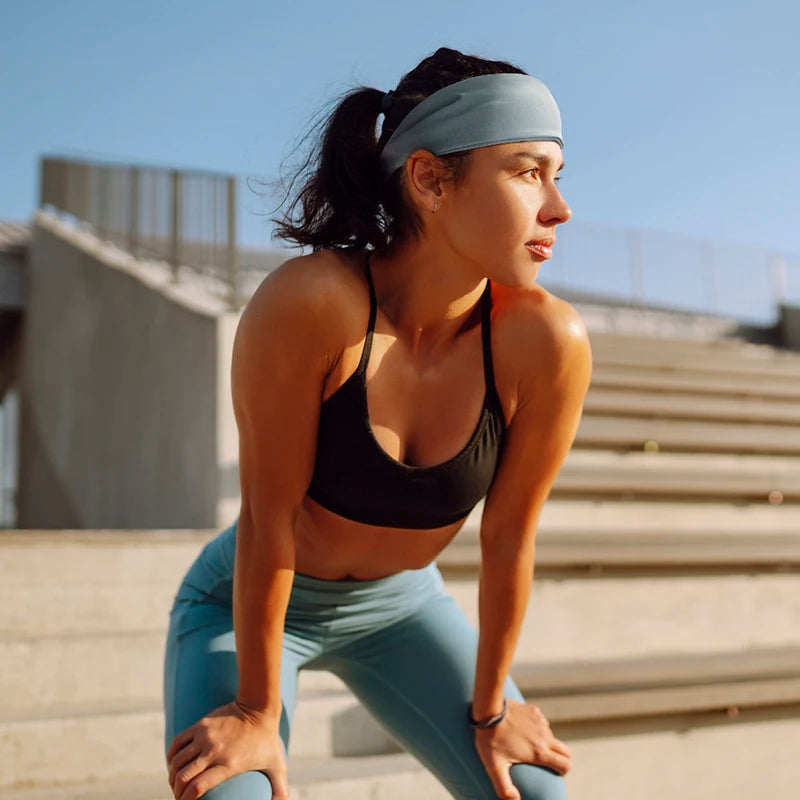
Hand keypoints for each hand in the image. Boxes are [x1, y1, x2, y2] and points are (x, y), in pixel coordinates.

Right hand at [166, 701, 287, 799]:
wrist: (259, 706)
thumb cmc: (268, 739)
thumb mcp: (278, 765)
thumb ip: (281, 789)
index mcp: (229, 764)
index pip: (198, 787)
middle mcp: (214, 751)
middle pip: (183, 777)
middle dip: (176, 792)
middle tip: (180, 797)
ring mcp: (206, 736)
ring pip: (177, 761)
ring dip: (172, 776)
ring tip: (176, 784)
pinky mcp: (201, 725)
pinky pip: (177, 742)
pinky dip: (171, 756)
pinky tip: (173, 765)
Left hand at [473, 699, 571, 799]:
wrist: (488, 709)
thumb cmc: (490, 739)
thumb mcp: (494, 766)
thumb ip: (504, 788)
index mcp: (539, 752)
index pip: (565, 764)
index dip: (562, 771)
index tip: (553, 772)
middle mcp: (544, 737)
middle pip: (565, 751)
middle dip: (560, 758)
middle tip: (546, 761)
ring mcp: (540, 722)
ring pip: (552, 736)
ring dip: (547, 742)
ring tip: (529, 745)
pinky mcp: (533, 711)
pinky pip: (541, 721)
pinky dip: (537, 727)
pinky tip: (523, 728)